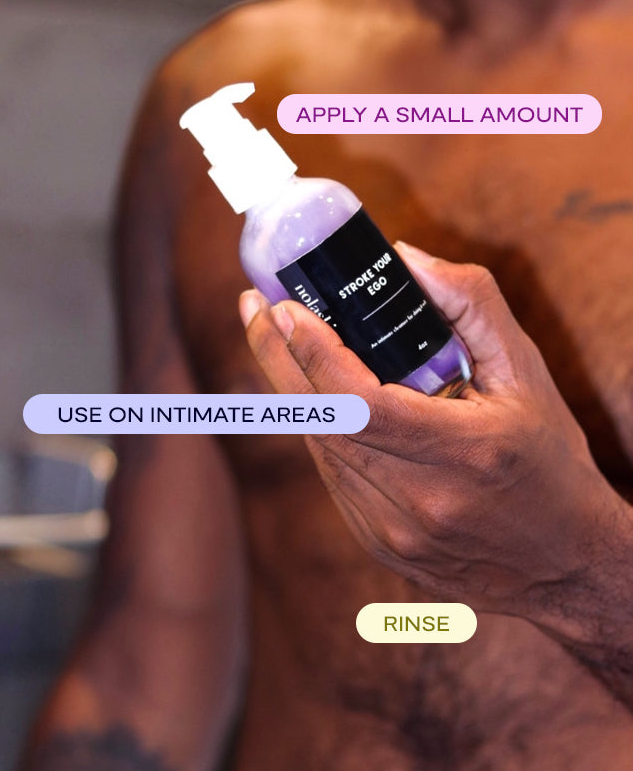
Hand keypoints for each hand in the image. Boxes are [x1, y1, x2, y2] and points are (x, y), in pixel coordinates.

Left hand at [239, 244, 627, 625]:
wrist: (566, 562)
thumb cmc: (548, 458)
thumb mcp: (526, 371)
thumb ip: (471, 304)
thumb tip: (404, 260)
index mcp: (463, 455)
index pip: (360, 403)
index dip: (312, 352)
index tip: (283, 307)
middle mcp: (420, 504)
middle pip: (321, 424)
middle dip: (277, 357)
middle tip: (257, 307)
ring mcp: (393, 534)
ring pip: (319, 449)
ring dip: (295, 391)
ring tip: (282, 338)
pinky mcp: (379, 546)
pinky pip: (332, 475)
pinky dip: (321, 430)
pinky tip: (323, 397)